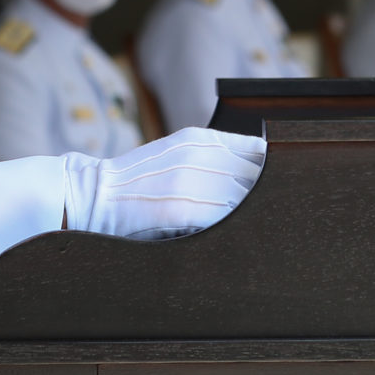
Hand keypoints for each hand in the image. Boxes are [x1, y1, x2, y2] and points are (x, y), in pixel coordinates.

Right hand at [65, 128, 266, 239]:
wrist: (92, 195)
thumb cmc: (137, 181)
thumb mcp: (176, 154)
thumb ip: (213, 156)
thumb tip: (258, 167)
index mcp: (200, 139)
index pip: (258, 150)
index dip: (275, 169)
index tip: (282, 183)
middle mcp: (199, 155)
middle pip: (258, 174)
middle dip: (270, 194)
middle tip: (280, 211)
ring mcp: (190, 182)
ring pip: (246, 197)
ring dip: (257, 213)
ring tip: (263, 228)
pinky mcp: (181, 209)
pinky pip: (223, 217)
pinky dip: (235, 227)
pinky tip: (237, 235)